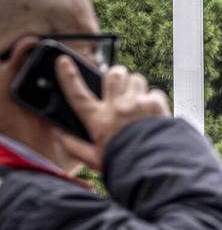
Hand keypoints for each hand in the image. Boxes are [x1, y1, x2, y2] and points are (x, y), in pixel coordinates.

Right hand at [55, 58, 169, 170]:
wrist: (153, 167)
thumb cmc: (123, 163)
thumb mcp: (94, 159)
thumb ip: (74, 146)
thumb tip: (58, 134)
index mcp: (98, 120)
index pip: (77, 94)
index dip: (68, 76)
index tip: (63, 62)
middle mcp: (116, 108)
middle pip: (112, 75)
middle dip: (115, 75)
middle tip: (118, 85)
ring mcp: (137, 104)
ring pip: (135, 78)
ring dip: (135, 86)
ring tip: (137, 99)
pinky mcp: (155, 104)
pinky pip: (154, 91)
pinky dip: (153, 99)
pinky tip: (153, 112)